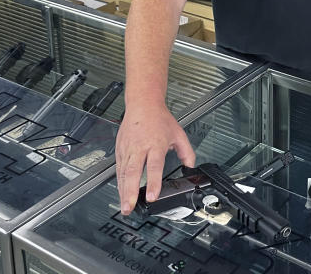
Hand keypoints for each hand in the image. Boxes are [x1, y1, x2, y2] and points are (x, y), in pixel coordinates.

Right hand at [115, 100, 195, 214]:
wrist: (142, 104)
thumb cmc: (159, 118)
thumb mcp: (179, 134)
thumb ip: (187, 152)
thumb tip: (191, 167)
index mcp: (156, 144)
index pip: (154, 166)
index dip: (153, 182)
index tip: (151, 196)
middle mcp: (140, 147)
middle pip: (134, 172)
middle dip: (131, 191)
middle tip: (130, 207)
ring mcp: (128, 149)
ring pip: (123, 173)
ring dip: (123, 191)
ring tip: (125, 207)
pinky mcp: (120, 149)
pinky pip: (119, 169)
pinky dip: (119, 182)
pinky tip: (121, 193)